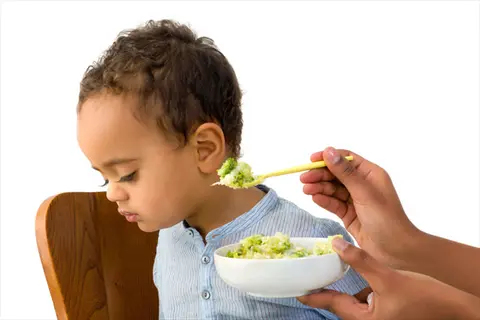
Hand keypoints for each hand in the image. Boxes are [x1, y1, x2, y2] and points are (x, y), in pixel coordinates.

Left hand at [297, 238, 479, 319]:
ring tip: (323, 275)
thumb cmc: (424, 297)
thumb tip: (335, 244)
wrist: (454, 308)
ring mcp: (378, 318)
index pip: (332, 305)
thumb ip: (360, 260)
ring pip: (350, 303)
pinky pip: (363, 300)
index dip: (313, 295)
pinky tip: (350, 276)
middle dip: (323, 292)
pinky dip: (353, 289)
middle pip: (338, 305)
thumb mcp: (387, 276)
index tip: (296, 289)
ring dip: (337, 290)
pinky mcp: (386, 312)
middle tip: (307, 278)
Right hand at [300, 147, 419, 266]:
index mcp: (371, 174)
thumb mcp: (364, 193)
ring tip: (306, 190)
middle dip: (320, 175)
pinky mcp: (349, 214)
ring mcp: (355, 200)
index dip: (329, 157)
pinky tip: (315, 198)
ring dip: (319, 188)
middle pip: (336, 174)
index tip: (311, 160)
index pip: (346, 159)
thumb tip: (329, 151)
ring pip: (333, 189)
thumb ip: (345, 172)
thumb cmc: (386, 219)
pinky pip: (334, 203)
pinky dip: (324, 200)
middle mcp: (363, 185)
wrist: (397, 252)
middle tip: (304, 179)